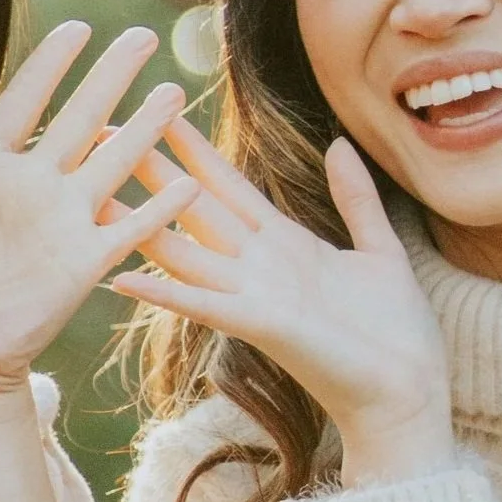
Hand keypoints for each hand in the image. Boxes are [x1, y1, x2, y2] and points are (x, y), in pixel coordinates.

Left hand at [0, 22, 195, 414]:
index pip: (20, 104)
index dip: (48, 66)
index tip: (75, 28)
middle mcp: (26, 189)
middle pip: (77, 118)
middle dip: (108, 76)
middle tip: (140, 35)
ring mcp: (59, 224)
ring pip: (110, 161)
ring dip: (143, 127)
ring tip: (173, 90)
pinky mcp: (82, 263)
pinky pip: (128, 227)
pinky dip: (158, 205)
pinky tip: (189, 180)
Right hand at [111, 118, 456, 487]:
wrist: (409, 392)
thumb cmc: (396, 333)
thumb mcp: (380, 249)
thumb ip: (356, 198)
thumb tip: (339, 144)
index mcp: (285, 244)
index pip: (228, 186)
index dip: (194, 149)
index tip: (163, 109)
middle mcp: (259, 267)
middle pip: (194, 208)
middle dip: (152, 172)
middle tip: (106, 132)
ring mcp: (255, 296)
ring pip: (184, 251)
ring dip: (139, 226)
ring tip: (93, 198)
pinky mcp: (262, 326)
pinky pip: (204, 305)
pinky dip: (165, 292)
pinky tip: (121, 278)